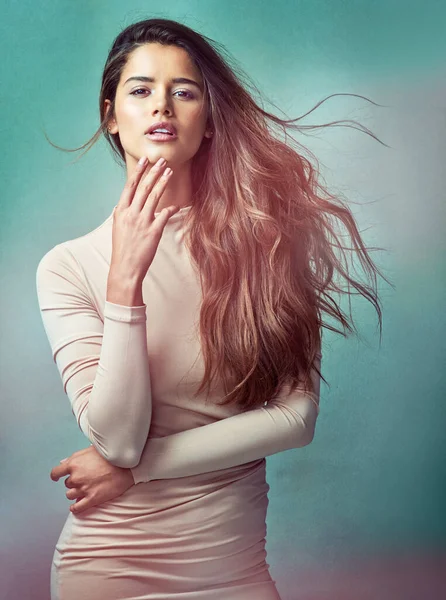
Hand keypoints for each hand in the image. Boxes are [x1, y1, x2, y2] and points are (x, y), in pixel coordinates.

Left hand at [50, 445, 134, 514]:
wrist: (126, 464)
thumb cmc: (110, 454)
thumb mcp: (91, 449)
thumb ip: (76, 457)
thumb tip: (64, 463)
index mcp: (74, 463)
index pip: (56, 472)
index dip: (56, 475)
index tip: (57, 477)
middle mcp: (76, 477)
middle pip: (67, 484)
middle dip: (74, 482)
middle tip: (85, 479)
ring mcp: (83, 489)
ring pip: (70, 495)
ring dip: (76, 493)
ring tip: (85, 489)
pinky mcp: (92, 499)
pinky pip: (77, 508)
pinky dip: (75, 508)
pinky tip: (77, 506)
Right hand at [110, 156, 179, 282]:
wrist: (125, 268)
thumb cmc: (122, 248)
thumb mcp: (117, 228)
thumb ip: (121, 214)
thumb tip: (122, 204)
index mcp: (121, 211)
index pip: (130, 186)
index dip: (138, 171)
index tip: (144, 159)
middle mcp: (131, 214)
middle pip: (144, 187)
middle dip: (153, 172)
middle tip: (162, 160)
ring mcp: (142, 222)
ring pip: (154, 197)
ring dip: (162, 182)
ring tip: (169, 172)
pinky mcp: (153, 232)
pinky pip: (164, 215)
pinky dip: (171, 209)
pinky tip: (176, 205)